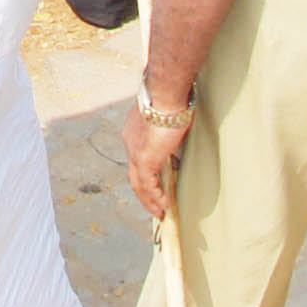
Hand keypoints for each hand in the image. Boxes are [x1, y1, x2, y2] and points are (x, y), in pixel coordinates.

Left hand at [124, 103, 190, 221]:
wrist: (165, 93)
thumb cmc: (170, 98)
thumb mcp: (167, 116)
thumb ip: (167, 129)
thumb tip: (176, 134)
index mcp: (133, 131)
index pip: (136, 158)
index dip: (144, 173)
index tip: (154, 183)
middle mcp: (130, 143)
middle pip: (134, 174)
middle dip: (144, 192)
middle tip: (154, 205)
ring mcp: (135, 152)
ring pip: (138, 184)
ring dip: (149, 201)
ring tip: (160, 212)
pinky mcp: (144, 160)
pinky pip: (148, 186)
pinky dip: (156, 198)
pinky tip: (164, 207)